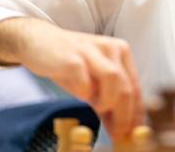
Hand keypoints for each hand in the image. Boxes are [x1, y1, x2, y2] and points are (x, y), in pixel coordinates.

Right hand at [0, 18, 143, 139]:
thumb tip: (121, 130)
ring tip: (97, 107)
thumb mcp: (93, 82)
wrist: (38, 41)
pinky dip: (84, 93)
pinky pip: (84, 82)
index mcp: (121, 52)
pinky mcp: (72, 57)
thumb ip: (108, 102)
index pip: (135, 87)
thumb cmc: (69, 64)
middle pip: (127, 87)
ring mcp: (91, 51)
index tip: (133, 134)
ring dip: (107, 101)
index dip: (136, 114)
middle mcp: (110, 48)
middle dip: (125, 116)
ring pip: (114, 79)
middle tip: (118, 134)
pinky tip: (80, 94)